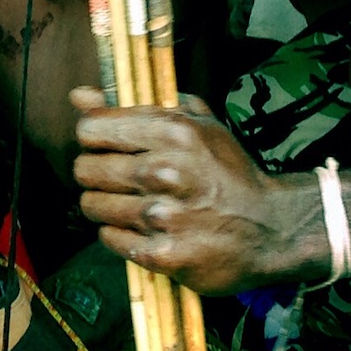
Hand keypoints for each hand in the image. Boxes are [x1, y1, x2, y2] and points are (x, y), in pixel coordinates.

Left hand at [69, 85, 314, 294]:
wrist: (272, 227)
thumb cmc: (228, 170)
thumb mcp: (194, 122)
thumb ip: (134, 104)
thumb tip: (78, 95)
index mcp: (172, 132)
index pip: (92, 129)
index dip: (92, 137)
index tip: (104, 145)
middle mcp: (165, 172)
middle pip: (86, 169)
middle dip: (94, 172)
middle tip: (115, 178)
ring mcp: (164, 216)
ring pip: (93, 205)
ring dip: (104, 205)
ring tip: (129, 204)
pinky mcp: (164, 255)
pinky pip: (110, 239)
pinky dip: (119, 235)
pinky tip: (141, 228)